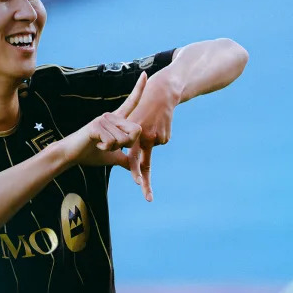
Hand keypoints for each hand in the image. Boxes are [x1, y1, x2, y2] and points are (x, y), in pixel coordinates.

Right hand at [61, 72, 146, 168]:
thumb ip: (126, 159)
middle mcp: (111, 115)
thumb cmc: (90, 153)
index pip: (131, 103)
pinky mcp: (95, 126)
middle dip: (128, 144)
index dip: (139, 89)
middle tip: (112, 146)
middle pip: (136, 130)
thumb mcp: (112, 157)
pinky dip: (105, 149)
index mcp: (116, 120)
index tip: (146, 74)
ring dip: (113, 148)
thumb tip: (136, 168)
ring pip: (123, 139)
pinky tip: (96, 145)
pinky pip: (111, 142)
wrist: (71, 155)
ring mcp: (103, 119)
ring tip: (100, 145)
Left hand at [126, 70, 180, 201]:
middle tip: (148, 198)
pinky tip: (158, 124)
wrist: (160, 94)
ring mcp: (155, 138)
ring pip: (151, 149)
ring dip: (151, 141)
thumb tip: (129, 159)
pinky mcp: (164, 136)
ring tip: (150, 124)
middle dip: (145, 181)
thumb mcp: (131, 121)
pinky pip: (159, 143)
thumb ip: (128, 140)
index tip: (137, 183)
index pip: (131, 157)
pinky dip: (158, 136)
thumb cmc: (141, 108)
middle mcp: (143, 138)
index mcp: (131, 135)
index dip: (134, 171)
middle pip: (144, 164)